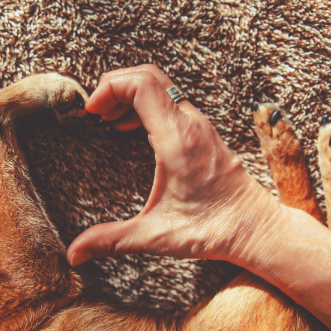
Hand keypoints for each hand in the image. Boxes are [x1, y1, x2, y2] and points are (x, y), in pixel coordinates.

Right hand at [67, 65, 284, 265]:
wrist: (256, 229)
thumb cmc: (212, 230)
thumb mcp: (155, 236)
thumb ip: (110, 241)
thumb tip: (74, 254)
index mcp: (178, 139)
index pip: (142, 84)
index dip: (109, 88)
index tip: (91, 111)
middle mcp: (191, 124)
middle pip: (148, 76)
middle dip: (115, 85)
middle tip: (95, 111)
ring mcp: (199, 125)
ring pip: (161, 86)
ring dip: (130, 94)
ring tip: (107, 119)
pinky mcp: (203, 132)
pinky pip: (170, 101)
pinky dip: (145, 104)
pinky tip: (130, 128)